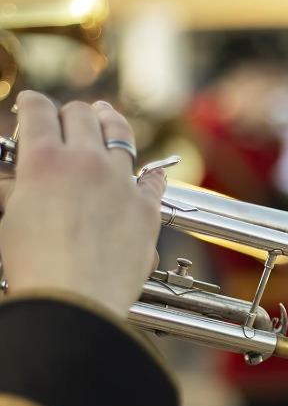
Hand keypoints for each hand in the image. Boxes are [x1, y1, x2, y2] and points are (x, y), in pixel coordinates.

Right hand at [0, 91, 164, 318]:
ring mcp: (122, 183)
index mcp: (45, 160)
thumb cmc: (36, 266)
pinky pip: (154, 179)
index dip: (31, 105)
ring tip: (106, 116)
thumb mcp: (9, 219)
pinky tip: (149, 172)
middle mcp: (87, 162)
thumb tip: (15, 181)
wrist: (77, 300)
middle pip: (82, 116)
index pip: (38, 111)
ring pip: (121, 135)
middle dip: (70, 113)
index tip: (30, 107)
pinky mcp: (148, 208)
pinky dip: (150, 173)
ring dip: (110, 122)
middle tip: (65, 118)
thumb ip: (14, 190)